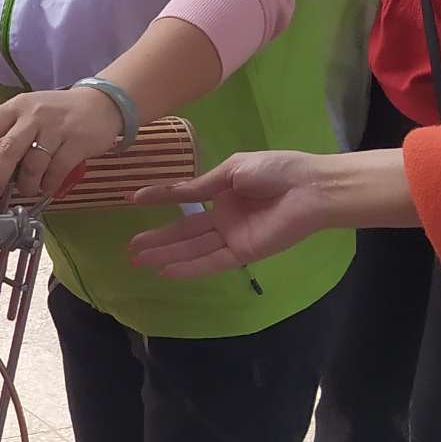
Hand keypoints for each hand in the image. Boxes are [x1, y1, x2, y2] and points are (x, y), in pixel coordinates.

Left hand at [0, 86, 126, 203]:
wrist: (101, 104)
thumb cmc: (56, 114)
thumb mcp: (28, 117)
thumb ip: (6, 137)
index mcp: (16, 108)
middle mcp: (34, 115)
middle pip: (8, 149)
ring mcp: (56, 128)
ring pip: (33, 165)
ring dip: (27, 184)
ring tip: (27, 190)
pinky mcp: (77, 142)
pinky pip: (56, 171)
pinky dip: (48, 184)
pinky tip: (47, 186)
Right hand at [127, 154, 338, 278]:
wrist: (310, 188)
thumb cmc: (276, 170)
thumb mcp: (233, 170)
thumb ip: (203, 186)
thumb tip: (174, 191)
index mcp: (223, 192)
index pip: (185, 199)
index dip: (160, 199)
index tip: (132, 200)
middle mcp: (224, 217)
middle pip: (184, 232)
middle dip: (157, 240)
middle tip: (130, 249)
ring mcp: (232, 237)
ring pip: (192, 248)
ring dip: (166, 255)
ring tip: (138, 260)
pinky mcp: (243, 253)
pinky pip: (211, 261)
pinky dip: (189, 267)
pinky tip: (166, 271)